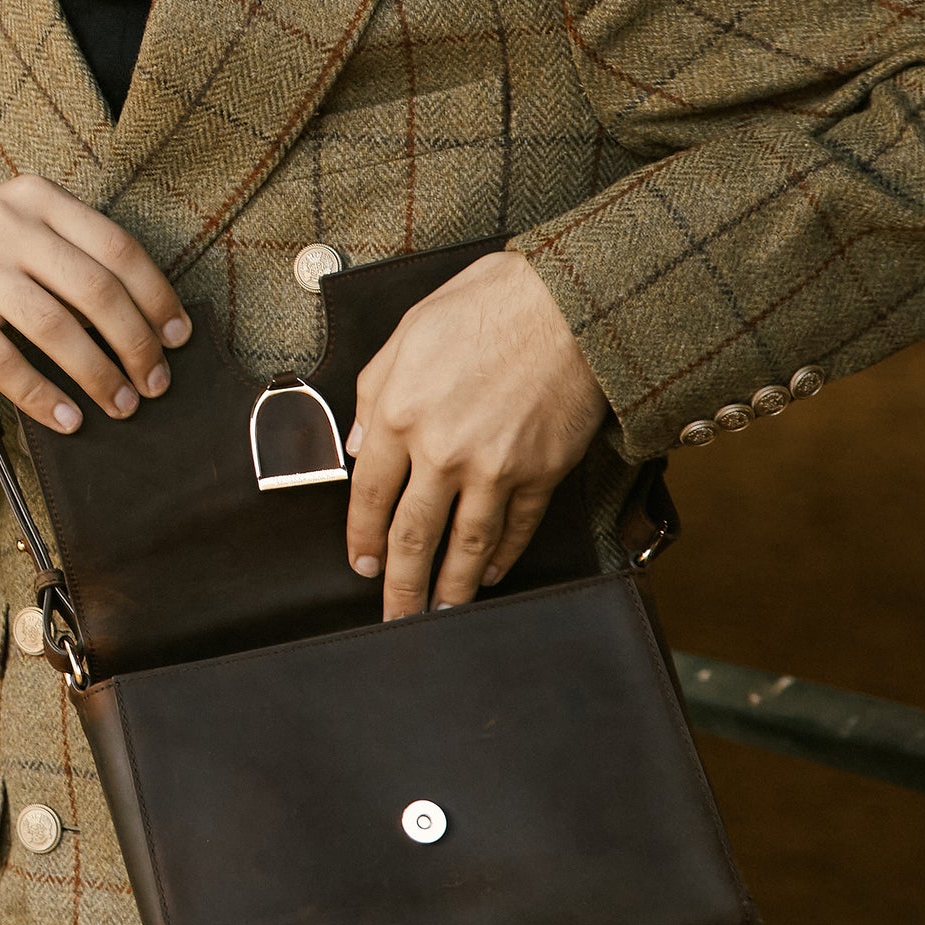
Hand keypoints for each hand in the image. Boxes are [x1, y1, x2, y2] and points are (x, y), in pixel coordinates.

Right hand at [0, 177, 192, 432]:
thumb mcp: (25, 223)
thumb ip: (76, 251)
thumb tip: (150, 319)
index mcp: (39, 197)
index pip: (117, 247)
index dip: (156, 297)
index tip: (178, 338)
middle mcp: (6, 223)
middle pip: (93, 290)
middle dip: (135, 344)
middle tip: (155, 383)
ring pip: (52, 327)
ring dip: (96, 374)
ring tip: (121, 405)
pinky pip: (1, 359)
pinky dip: (40, 395)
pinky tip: (66, 418)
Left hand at [343, 252, 608, 619]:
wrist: (567, 304)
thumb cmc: (485, 305)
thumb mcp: (407, 334)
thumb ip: (373, 394)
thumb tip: (357, 447)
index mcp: (399, 415)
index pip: (369, 495)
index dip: (363, 537)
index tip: (362, 564)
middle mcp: (442, 452)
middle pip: (413, 536)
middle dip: (400, 586)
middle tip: (393, 620)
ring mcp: (495, 468)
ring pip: (466, 545)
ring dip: (450, 587)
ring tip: (438, 615)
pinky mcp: (542, 473)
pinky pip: (517, 528)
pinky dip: (502, 557)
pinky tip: (490, 575)